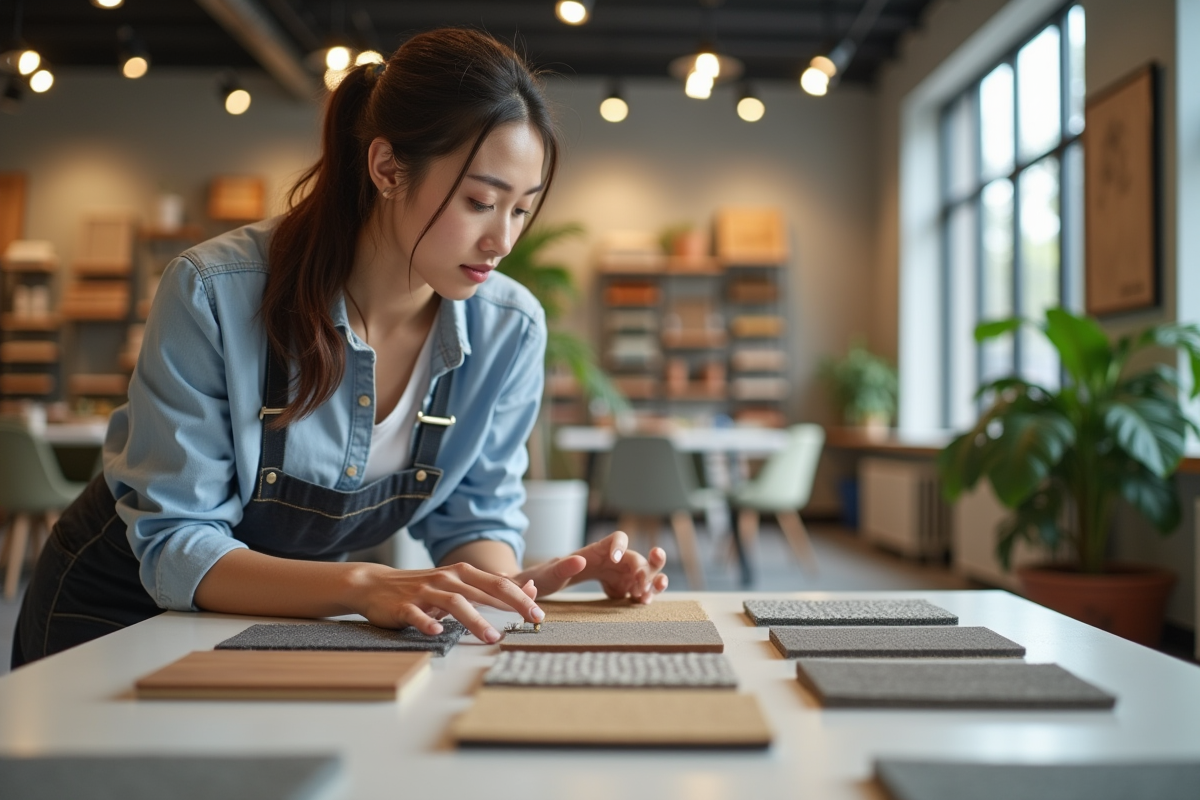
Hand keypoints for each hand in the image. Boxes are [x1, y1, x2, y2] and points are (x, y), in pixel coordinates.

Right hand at [350, 562, 542, 642]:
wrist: (376, 585)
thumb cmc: (425, 588)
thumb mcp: (457, 583)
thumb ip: (489, 588)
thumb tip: (526, 589)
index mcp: (463, 574)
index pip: (499, 583)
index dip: (521, 597)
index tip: (539, 613)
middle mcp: (447, 579)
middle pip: (484, 590)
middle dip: (510, 605)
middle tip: (531, 620)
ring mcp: (426, 592)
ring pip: (455, 603)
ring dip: (475, 619)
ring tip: (493, 636)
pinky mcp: (404, 607)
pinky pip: (417, 615)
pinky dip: (428, 623)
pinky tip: (437, 633)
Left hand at [514, 531, 668, 603]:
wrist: (539, 590)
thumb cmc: (542, 579)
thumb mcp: (548, 574)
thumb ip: (562, 567)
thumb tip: (578, 560)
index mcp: (595, 552)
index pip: (617, 539)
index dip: (621, 546)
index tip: (615, 560)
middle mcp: (611, 561)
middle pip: (636, 556)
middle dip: (646, 565)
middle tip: (643, 581)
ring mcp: (617, 576)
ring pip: (643, 574)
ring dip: (652, 580)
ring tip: (655, 589)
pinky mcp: (618, 591)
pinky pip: (637, 591)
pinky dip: (643, 595)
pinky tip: (644, 602)